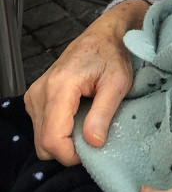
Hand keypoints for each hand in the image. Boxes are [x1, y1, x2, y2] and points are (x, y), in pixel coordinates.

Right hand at [24, 0, 148, 165]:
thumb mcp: (118, 83)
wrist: (102, 36)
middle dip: (68, 150)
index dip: (71, 155)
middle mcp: (39, 92)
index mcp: (59, 87)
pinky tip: (77, 118)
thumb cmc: (112, 56)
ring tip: (87, 124)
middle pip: (43, 144)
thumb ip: (104, 113)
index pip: (52, 138)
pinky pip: (41, 128)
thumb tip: (93, 143)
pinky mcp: (34, 98)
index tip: (93, 150)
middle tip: (93, 138)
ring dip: (63, 141)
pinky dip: (58, 131)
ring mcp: (34, 95)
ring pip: (41, 139)